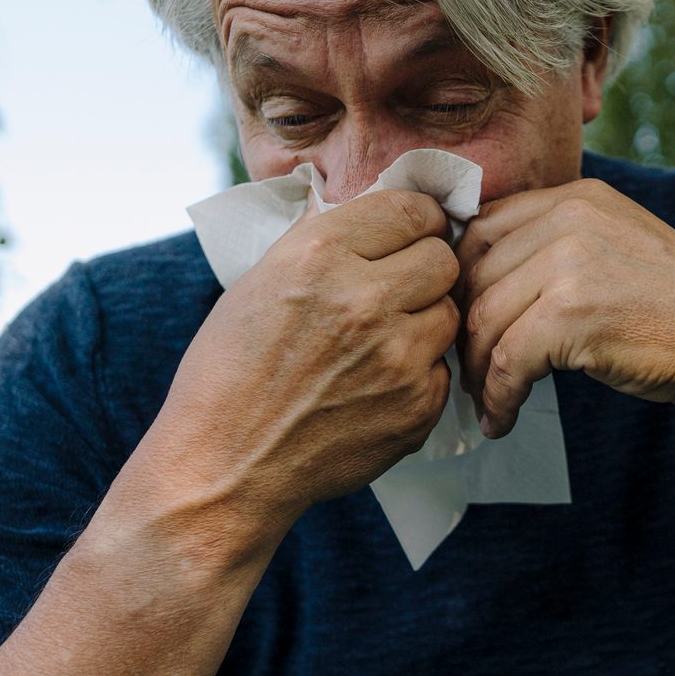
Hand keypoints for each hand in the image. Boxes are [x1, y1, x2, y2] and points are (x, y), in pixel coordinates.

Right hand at [130, 188, 460, 556]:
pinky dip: (418, 375)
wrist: (225, 466)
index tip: (415, 233)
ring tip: (380, 341)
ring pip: (449, 313)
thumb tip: (378, 212)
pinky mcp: (416, 406)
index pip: (412, 209)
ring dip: (423, 321)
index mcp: (319, 256)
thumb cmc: (229, 372)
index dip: (419, 220)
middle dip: (425, 269)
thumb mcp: (260, 282)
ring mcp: (396, 357)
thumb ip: (324, 244)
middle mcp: (363, 300)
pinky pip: (441, 369)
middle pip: (443, 259)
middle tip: (400, 287)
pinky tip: (374, 386)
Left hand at [453, 177, 674, 437]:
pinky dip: (498, 397)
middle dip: (462, 328)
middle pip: (474, 273)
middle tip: (467, 370)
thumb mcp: (618, 249)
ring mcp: (570, 262)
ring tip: (486, 401)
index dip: (461, 280)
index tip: (463, 322)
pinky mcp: (572, 314)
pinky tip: (503, 419)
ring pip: (484, 319)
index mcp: (578, 197)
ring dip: (476, 371)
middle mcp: (570, 217)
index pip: (484, 228)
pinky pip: (507, 361)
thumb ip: (562, 247)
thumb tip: (491, 283)